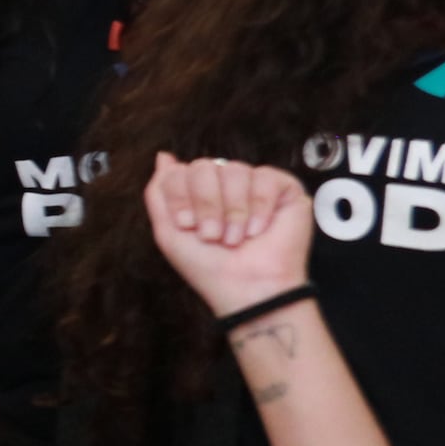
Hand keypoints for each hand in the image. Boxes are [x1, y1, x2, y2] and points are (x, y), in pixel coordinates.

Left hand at [140, 152, 315, 314]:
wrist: (247, 288)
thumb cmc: (209, 266)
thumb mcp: (169, 231)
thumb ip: (159, 192)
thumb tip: (164, 157)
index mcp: (201, 192)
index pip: (181, 171)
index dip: (181, 198)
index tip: (187, 226)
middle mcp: (227, 184)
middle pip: (205, 166)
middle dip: (205, 204)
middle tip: (213, 235)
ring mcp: (255, 185)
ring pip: (235, 170)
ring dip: (232, 211)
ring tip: (236, 238)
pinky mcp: (285, 189)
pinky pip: (265, 177)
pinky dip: (259, 206)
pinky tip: (259, 230)